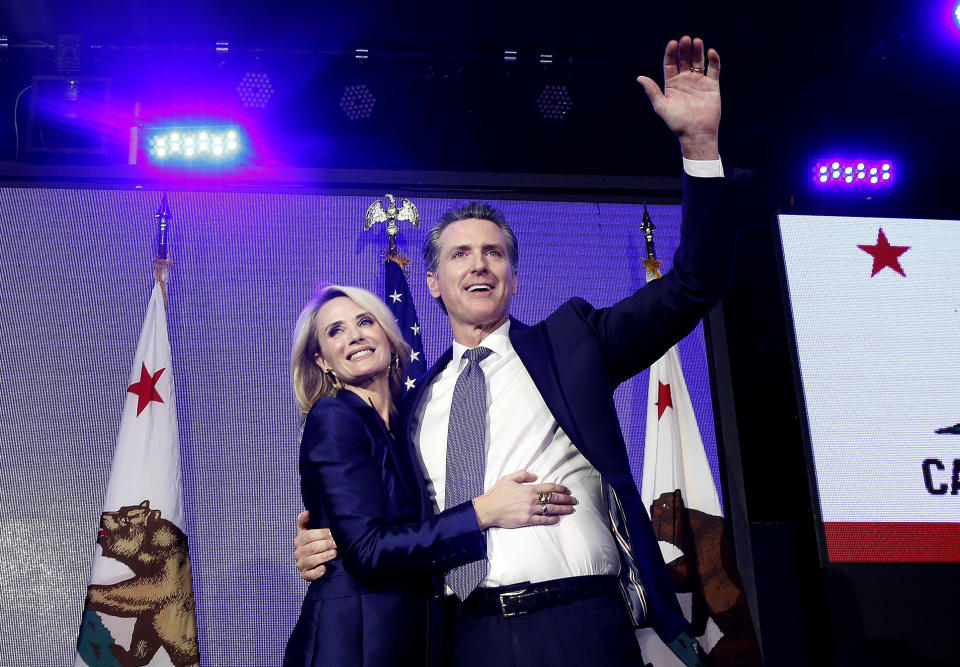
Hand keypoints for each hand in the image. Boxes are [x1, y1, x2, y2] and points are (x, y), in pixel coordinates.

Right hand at [294, 510, 337, 581]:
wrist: (313, 562)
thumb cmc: (313, 543)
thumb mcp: (307, 531)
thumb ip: (304, 521)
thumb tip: (306, 512)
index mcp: (299, 540)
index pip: (309, 535)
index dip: (321, 533)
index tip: (332, 532)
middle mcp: (298, 553)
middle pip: (312, 547)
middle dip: (326, 544)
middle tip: (337, 543)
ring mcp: (301, 565)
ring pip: (311, 560)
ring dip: (323, 557)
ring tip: (334, 553)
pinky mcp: (305, 575)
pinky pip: (309, 575)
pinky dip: (317, 573)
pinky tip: (324, 569)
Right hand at [472, 471, 576, 528]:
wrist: (489, 509)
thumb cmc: (497, 493)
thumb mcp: (509, 479)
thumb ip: (523, 475)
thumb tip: (535, 476)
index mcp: (529, 489)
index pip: (550, 487)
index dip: (561, 488)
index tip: (568, 490)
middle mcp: (532, 500)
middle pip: (554, 499)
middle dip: (566, 499)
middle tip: (574, 500)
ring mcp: (530, 511)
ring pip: (551, 510)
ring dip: (563, 509)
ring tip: (571, 509)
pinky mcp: (527, 520)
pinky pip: (543, 520)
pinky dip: (552, 519)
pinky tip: (558, 519)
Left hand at [636, 35, 720, 159]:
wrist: (696, 133)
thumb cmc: (677, 122)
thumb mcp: (661, 106)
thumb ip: (652, 91)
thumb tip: (639, 77)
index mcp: (672, 84)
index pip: (671, 64)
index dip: (671, 53)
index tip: (673, 43)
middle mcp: (685, 80)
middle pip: (685, 59)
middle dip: (685, 49)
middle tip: (686, 39)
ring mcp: (699, 82)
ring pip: (698, 61)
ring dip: (698, 51)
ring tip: (697, 41)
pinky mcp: (712, 85)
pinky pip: (714, 69)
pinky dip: (713, 60)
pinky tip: (710, 52)